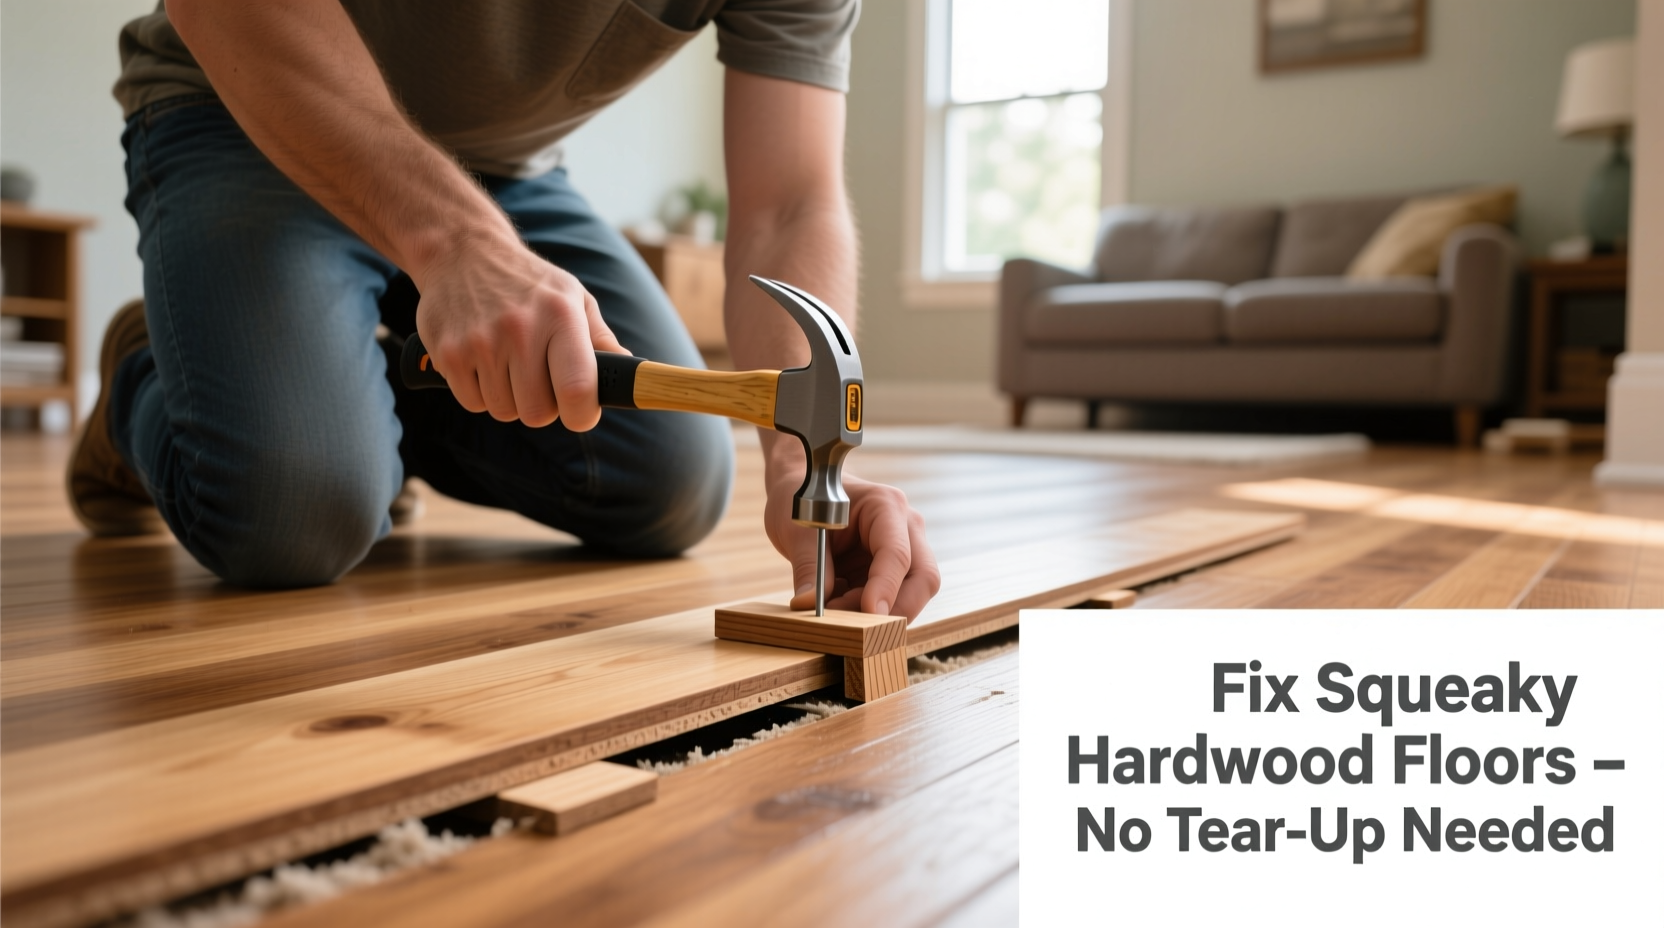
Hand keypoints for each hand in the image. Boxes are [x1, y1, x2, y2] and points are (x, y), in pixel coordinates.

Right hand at [413, 231, 626, 428]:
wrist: (462, 250)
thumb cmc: (528, 283)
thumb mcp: (573, 297)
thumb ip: (601, 339)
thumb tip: (628, 371)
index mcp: (560, 315)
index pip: (577, 389)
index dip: (582, 414)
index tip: (581, 412)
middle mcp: (520, 329)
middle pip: (538, 412)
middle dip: (543, 406)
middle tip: (539, 380)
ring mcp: (480, 342)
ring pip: (505, 411)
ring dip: (510, 398)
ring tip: (508, 365)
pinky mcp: (448, 353)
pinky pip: (474, 403)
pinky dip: (481, 393)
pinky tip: (483, 363)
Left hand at [763, 462, 940, 620]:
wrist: (803, 491)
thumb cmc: (803, 498)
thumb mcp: (798, 529)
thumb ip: (808, 567)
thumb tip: (810, 605)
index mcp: (885, 505)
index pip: (897, 553)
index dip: (886, 588)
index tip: (870, 615)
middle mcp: (904, 527)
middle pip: (923, 578)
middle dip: (896, 609)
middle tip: (857, 629)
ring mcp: (903, 549)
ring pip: (911, 594)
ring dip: (876, 613)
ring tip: (834, 612)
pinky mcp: (891, 570)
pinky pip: (890, 599)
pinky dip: (866, 612)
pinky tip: (837, 605)